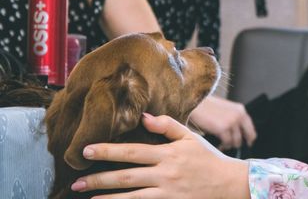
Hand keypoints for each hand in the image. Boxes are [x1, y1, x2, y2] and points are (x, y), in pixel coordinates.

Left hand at [70, 114, 249, 198]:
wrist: (231, 185)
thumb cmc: (210, 160)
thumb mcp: (191, 138)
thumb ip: (168, 126)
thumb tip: (144, 116)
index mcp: (169, 154)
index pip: (133, 151)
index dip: (108, 151)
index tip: (87, 150)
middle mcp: (166, 175)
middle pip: (126, 177)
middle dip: (99, 179)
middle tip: (76, 182)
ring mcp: (168, 194)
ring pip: (131, 198)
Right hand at [189, 96, 255, 149]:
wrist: (197, 104)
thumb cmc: (209, 106)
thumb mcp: (227, 109)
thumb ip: (234, 118)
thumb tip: (238, 132)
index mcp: (240, 110)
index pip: (251, 128)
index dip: (250, 137)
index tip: (248, 143)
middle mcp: (238, 116)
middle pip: (247, 136)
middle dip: (240, 143)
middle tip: (234, 146)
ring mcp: (231, 122)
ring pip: (236, 141)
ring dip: (230, 145)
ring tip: (223, 145)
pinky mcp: (222, 129)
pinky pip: (226, 143)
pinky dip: (223, 146)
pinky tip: (219, 145)